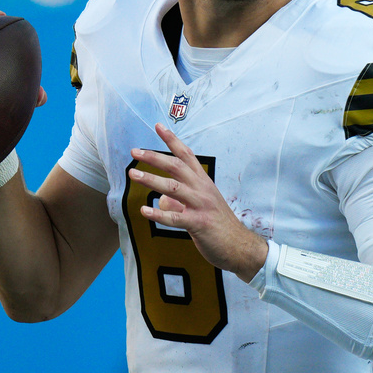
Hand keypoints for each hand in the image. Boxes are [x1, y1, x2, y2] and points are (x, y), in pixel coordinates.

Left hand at [129, 123, 267, 282]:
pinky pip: (175, 217)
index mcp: (203, 182)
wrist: (239, 246)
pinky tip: (144, 211)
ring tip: (133, 174)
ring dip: (151, 179)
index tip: (158, 126)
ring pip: (173, 188)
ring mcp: (201, 206)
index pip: (186, 155)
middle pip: (176, 167)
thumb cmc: (218, 225)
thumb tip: (162, 201)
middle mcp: (202, 189)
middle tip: (135, 151)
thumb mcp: (201, 206)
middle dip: (154, 157)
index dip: (172, 140)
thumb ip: (180, 200)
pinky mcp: (199, 224)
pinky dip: (158, 214)